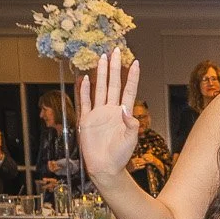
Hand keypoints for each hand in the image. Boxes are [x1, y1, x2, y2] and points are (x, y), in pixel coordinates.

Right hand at [77, 54, 142, 190]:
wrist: (106, 167)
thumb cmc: (120, 155)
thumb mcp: (130, 140)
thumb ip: (131, 124)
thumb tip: (126, 109)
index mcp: (123, 113)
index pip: (128, 90)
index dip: (131, 77)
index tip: (135, 62)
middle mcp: (111, 110)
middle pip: (113, 84)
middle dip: (114, 67)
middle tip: (115, 51)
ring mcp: (98, 113)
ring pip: (100, 88)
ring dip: (100, 74)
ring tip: (101, 58)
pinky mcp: (87, 120)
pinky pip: (85, 102)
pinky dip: (84, 90)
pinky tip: (84, 79)